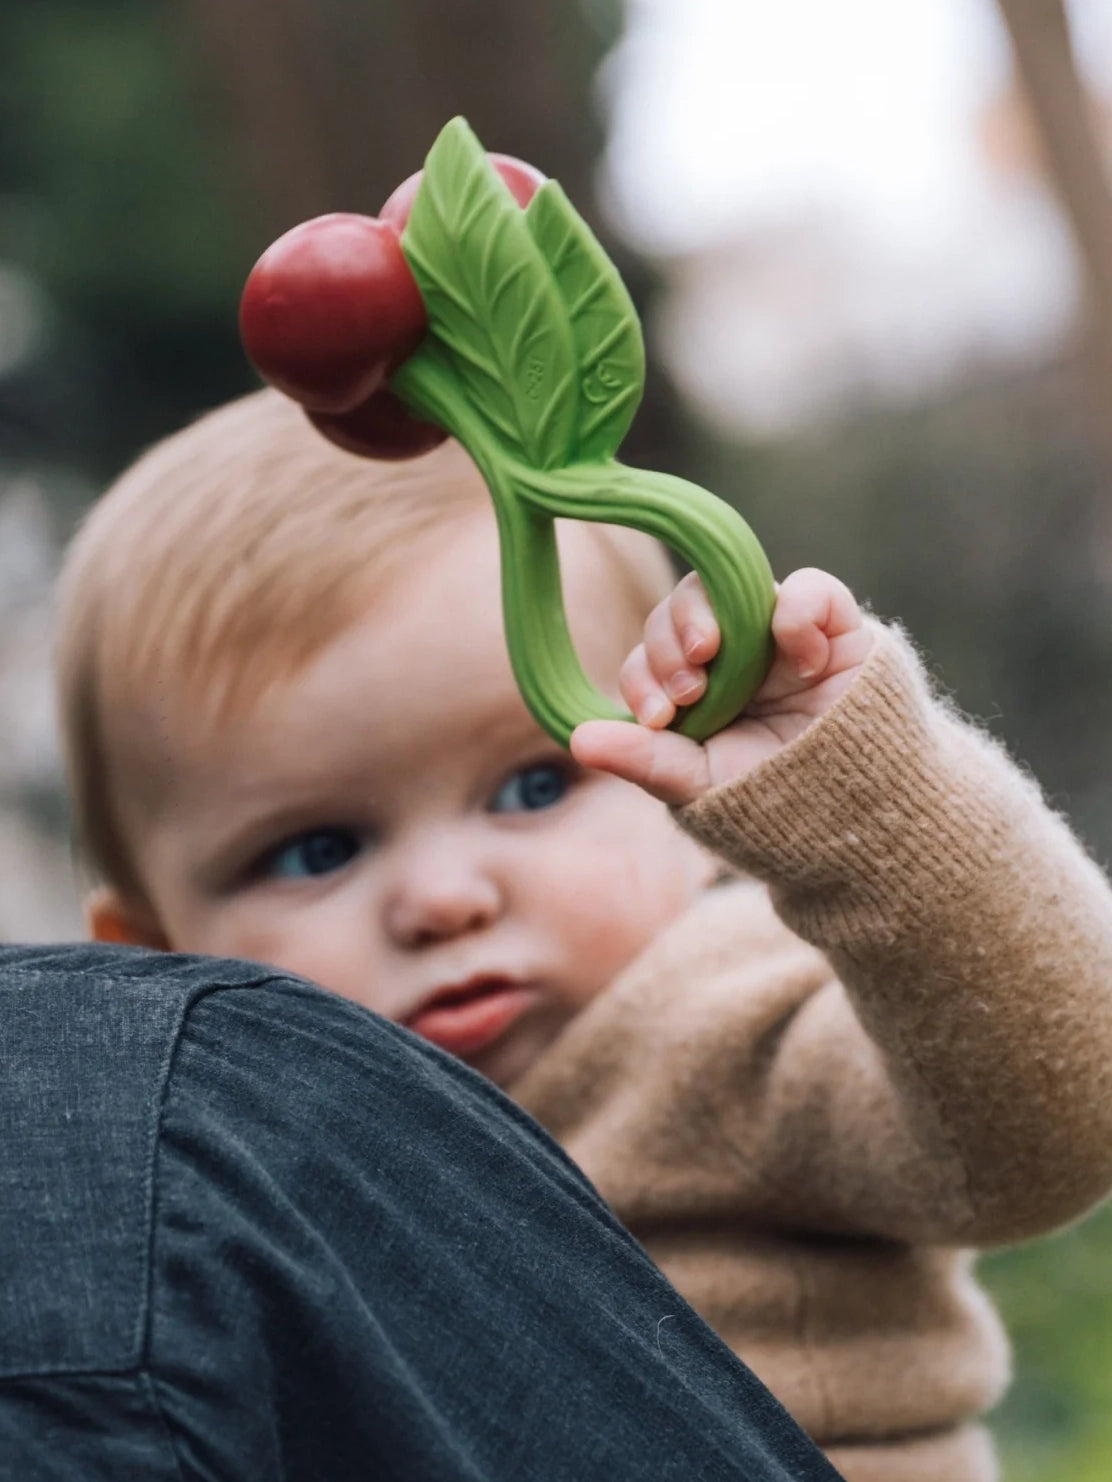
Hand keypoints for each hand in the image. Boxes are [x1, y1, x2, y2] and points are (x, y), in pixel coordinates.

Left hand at [570, 567, 874, 805]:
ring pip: (731, 585)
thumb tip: (576, 737)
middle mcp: (732, 653)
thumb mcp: (703, 785)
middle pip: (681, 610)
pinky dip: (797, 610)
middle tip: (688, 686)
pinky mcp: (836, 627)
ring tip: (713, 653)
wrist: (864, 817)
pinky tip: (799, 656)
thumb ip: (645, 759)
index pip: (649, 658)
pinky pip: (811, 589)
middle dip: (668, 641)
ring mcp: (780, 635)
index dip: (643, 675)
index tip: (660, 716)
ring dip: (708, 612)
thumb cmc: (776, 804)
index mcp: (694, 688)